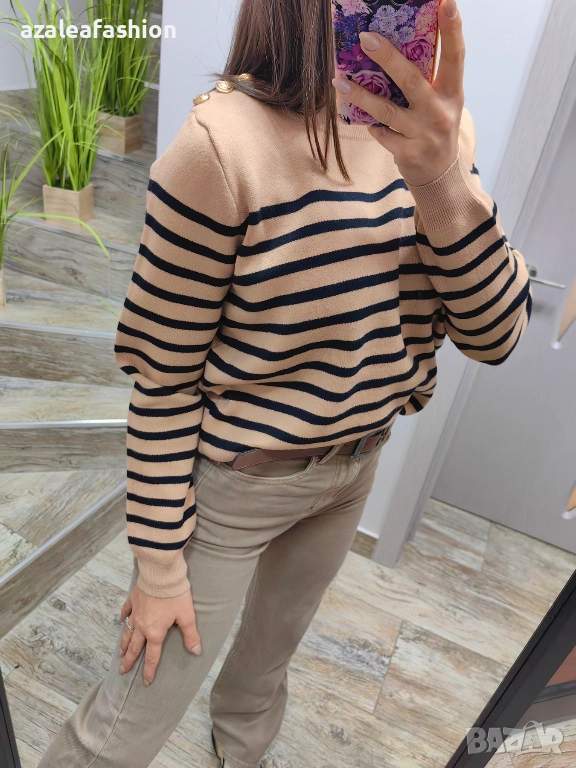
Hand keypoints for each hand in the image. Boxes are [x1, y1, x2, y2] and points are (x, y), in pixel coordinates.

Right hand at [119, 584, 200, 685]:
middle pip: (134, 648)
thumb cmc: (175, 595)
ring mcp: (135, 613)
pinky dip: (123, 617)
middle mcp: (142, 626)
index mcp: (155, 633)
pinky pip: (126, 611)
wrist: (161, 574)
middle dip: (129, 661)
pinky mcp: (133, 600)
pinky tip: (121, 620)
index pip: (152, 656)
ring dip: (124, 644)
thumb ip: (190, 635)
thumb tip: (196, 652)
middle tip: (122, 671)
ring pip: (127, 632)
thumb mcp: (187, 616)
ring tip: (120, 654)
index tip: (146, 682)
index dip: (149, 671)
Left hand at [332, 0, 464, 186]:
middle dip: (387, 57)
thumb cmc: (436, 128)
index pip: (455, 56)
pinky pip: (381, 134)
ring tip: (339, 81)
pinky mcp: (408, 153)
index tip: (445, 2)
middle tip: (365, 38)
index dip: (452, 28)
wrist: (440, 176)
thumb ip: (428, 79)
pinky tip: (360, 118)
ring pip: (386, 110)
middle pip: (411, 79)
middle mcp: (440, 111)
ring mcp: (423, 134)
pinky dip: (370, 125)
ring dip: (360, 95)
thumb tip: (392, 46)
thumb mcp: (443, 102)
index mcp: (452, 92)